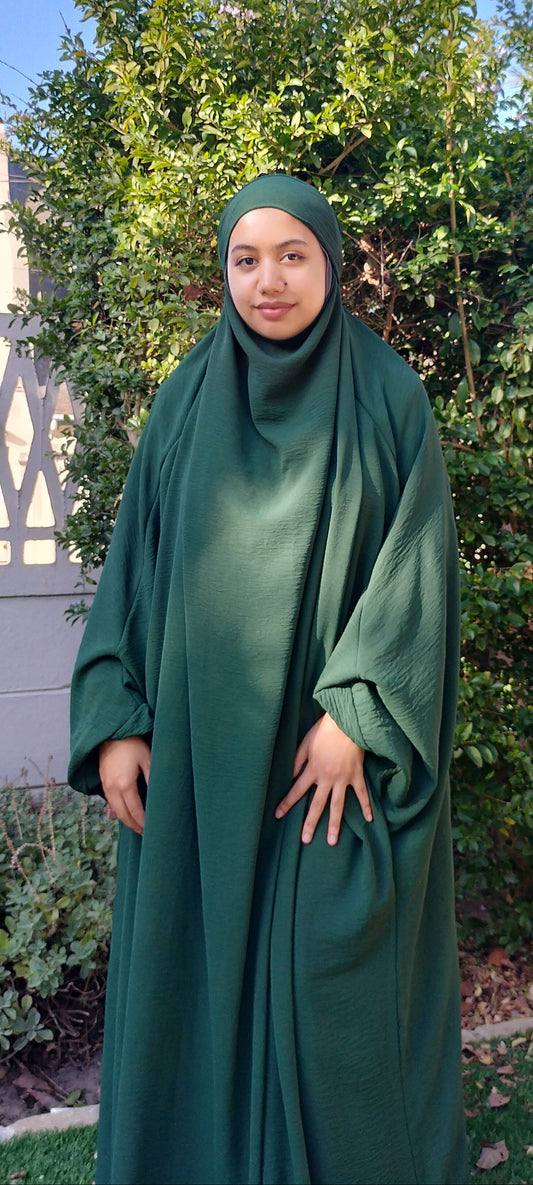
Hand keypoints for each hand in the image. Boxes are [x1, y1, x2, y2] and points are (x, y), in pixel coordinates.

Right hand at [98, 736, 150, 835]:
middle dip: (133, 825)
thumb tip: (157, 796)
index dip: (142, 822)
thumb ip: (151, 779)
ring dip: (125, 819)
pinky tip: (123, 813)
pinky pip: (110, 801)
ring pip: (115, 809)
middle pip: (123, 814)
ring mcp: (105, 784)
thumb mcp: (147, 760)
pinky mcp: (103, 780)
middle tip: (144, 833)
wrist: (112, 731)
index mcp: (124, 785)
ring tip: (136, 825)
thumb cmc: (132, 743)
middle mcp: (112, 788)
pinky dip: (117, 810)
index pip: (135, 811)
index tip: (150, 830)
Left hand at [275, 713, 371, 844]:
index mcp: (313, 769)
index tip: (278, 815)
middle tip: (305, 840)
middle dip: (310, 823)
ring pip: (338, 805)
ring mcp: (343, 778)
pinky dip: (366, 806)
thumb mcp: (305, 743)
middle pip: (317, 805)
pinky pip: (362, 793)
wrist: (347, 722)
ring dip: (335, 824)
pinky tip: (369, 820)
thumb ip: (296, 761)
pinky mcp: (356, 775)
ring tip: (332, 841)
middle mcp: (327, 778)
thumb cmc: (324, 731)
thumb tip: (289, 776)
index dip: (286, 803)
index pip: (296, 790)